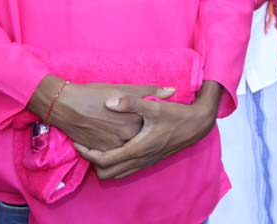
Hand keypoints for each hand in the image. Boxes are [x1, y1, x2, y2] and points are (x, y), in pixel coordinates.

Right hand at [32, 78, 171, 152]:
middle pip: (141, 138)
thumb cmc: (96, 94)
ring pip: (127, 149)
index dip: (152, 121)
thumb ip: (151, 91)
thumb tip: (172, 91)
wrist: (66, 105)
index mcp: (136, 121)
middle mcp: (127, 137)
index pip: (153, 125)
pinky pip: (112, 154)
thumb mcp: (126, 88)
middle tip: (131, 124)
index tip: (152, 118)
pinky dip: (114, 148)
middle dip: (141, 133)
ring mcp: (113, 146)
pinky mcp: (100, 152)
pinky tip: (111, 137)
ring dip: (127, 142)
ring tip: (121, 131)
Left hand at [73, 81, 220, 179]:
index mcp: (137, 148)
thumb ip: (130, 102)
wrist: (197, 125)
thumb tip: (109, 102)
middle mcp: (140, 160)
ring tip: (98, 147)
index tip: (79, 142)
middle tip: (87, 146)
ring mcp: (145, 162)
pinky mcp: (150, 161)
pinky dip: (116, 164)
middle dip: (93, 163)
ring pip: (116, 175)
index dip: (87, 153)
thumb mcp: (154, 106)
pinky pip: (126, 171)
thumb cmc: (176, 115)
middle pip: (106, 174)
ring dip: (104, 165)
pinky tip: (116, 148)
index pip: (103, 160)